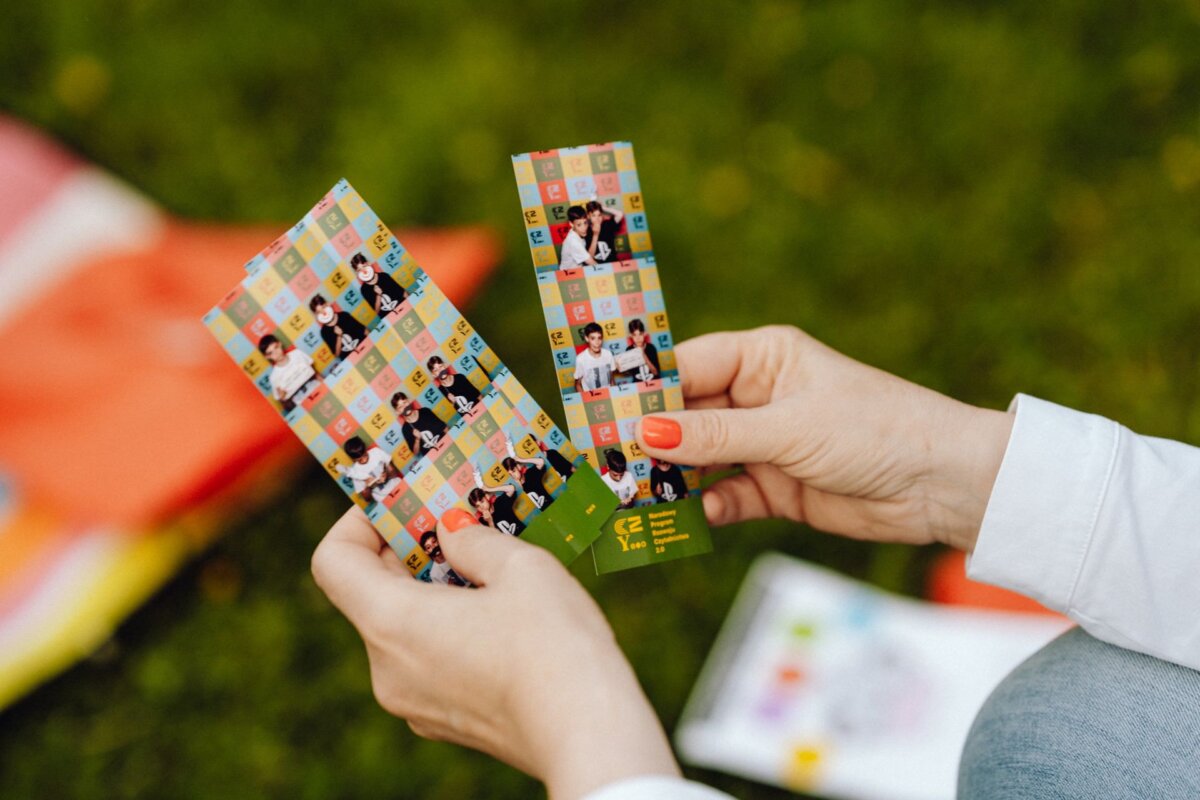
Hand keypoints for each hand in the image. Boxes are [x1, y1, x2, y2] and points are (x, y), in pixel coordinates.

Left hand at [310, 508, 678, 797]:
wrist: (590, 735)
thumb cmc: (555, 647)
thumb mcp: (522, 567)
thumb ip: (474, 540)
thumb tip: (452, 529)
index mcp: (392, 624)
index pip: (333, 563)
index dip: (358, 522)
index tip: (403, 505)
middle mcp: (387, 670)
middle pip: (370, 594)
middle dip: (409, 551)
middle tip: (456, 520)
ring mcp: (413, 703)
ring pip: (403, 629)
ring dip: (434, 590)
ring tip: (490, 566)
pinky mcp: (444, 721)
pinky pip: (428, 661)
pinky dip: (449, 628)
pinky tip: (501, 614)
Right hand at [635, 326, 1012, 551]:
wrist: (943, 485)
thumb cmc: (876, 429)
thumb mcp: (789, 428)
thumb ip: (716, 434)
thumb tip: (647, 433)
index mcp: (762, 358)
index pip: (686, 365)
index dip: (644, 389)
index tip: (601, 411)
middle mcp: (757, 397)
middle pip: (685, 415)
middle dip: (651, 440)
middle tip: (604, 461)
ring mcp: (763, 444)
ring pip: (699, 460)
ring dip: (671, 479)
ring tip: (630, 496)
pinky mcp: (774, 489)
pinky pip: (723, 497)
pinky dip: (704, 509)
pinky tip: (686, 520)